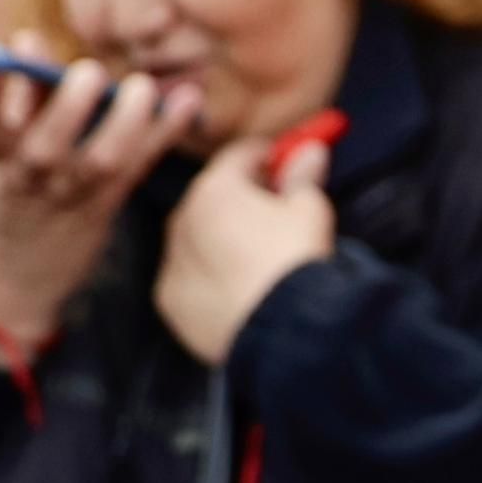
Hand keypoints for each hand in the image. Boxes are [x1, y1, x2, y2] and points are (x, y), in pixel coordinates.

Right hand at [0, 62, 198, 356]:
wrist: (8, 284)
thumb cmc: (3, 198)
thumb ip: (14, 104)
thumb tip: (30, 42)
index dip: (5, 81)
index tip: (24, 41)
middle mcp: (28, 180)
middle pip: (47, 143)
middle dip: (70, 107)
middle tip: (91, 72)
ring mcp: (68, 197)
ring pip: (101, 161)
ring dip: (126, 122)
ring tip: (142, 87)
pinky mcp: (104, 208)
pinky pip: (137, 168)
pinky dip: (164, 133)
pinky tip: (187, 102)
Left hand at [155, 121, 341, 365]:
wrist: (282, 331)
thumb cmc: (296, 261)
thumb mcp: (309, 210)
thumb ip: (302, 178)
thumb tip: (311, 151)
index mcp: (215, 189)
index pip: (238, 156)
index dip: (265, 157)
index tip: (283, 164)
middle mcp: (182, 220)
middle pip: (212, 196)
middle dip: (239, 198)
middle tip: (273, 211)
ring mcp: (173, 263)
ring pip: (195, 238)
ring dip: (218, 237)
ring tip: (254, 256)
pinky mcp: (171, 302)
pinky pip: (188, 277)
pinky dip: (206, 275)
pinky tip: (235, 287)